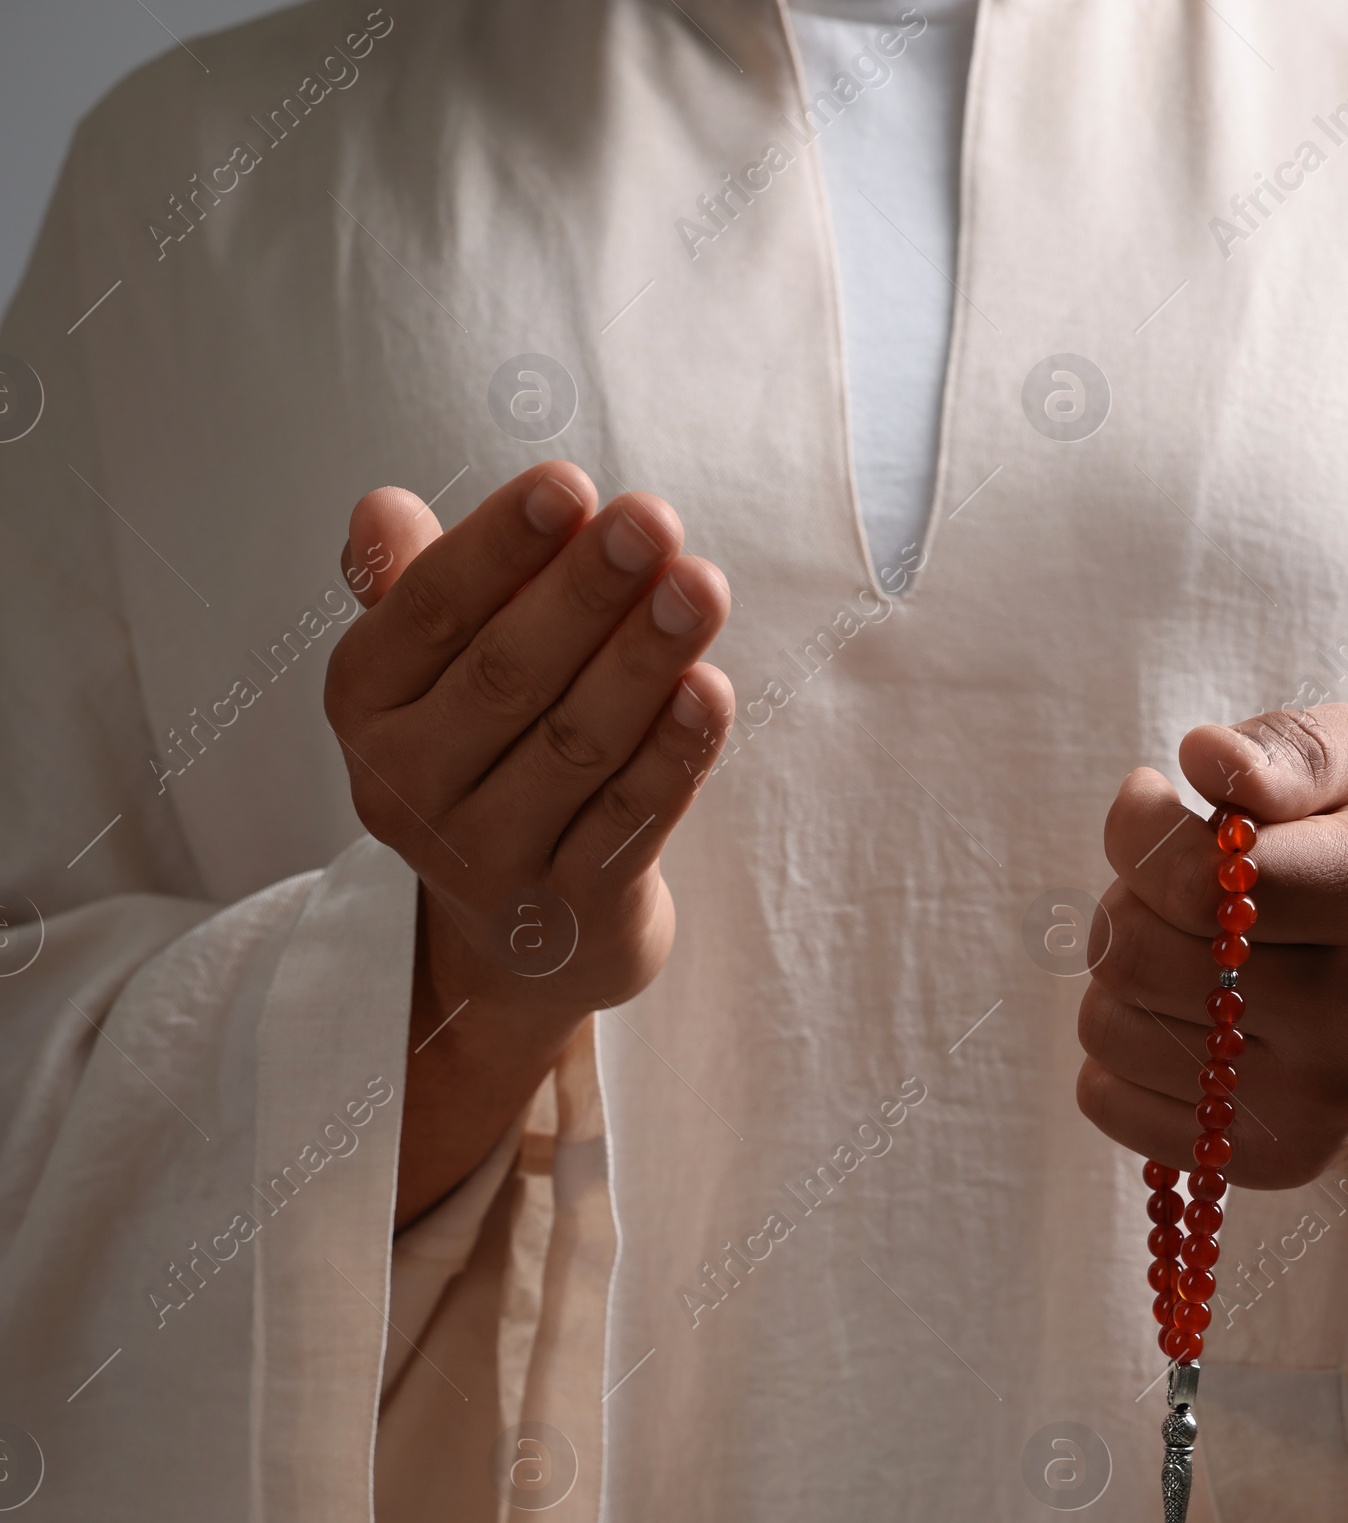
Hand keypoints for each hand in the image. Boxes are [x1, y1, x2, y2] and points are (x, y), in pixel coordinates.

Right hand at [324, 465, 732, 1224]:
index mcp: (367, 705)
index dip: (499, 548)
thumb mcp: (431, 676)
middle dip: (586, 593)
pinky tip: (712, 693)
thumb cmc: (484, 759)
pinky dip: (673, 755)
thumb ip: (417, 588)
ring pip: (575, 745)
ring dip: (644, 659)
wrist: (515, 942)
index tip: (569, 486)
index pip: (430, 611)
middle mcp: (410, 787)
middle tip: (655, 519)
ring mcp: (489, 858)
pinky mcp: (570, 912)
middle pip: (507, 675)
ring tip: (701, 586)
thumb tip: (380, 511)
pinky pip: (628, 820)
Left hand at [1076, 704, 1347, 1270]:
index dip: (1137, 829)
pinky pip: (1107, 1099)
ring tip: (1182, 951)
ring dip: (1118, 974)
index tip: (1147, 801)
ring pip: (1111, 1029)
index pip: (1199, 882)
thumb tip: (1204, 758)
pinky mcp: (1278, 1160)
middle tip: (1169, 885)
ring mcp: (1323, 1104)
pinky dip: (1115, 1050)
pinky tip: (1177, 1018)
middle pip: (1140, 959)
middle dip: (1128, 900)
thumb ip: (1291, 749)